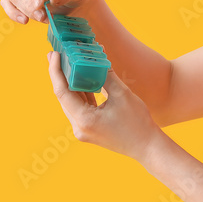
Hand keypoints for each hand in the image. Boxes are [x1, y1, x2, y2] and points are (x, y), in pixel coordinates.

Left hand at [46, 51, 163, 164]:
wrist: (147, 147)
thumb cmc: (138, 122)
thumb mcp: (122, 94)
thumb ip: (106, 76)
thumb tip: (97, 57)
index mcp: (84, 119)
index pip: (62, 92)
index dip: (56, 71)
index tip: (54, 55)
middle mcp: (78, 127)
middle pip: (63, 97)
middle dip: (60, 75)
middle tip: (56, 55)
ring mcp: (82, 131)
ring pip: (70, 103)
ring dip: (69, 84)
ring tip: (66, 64)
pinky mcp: (88, 130)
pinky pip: (79, 109)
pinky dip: (80, 94)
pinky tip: (81, 80)